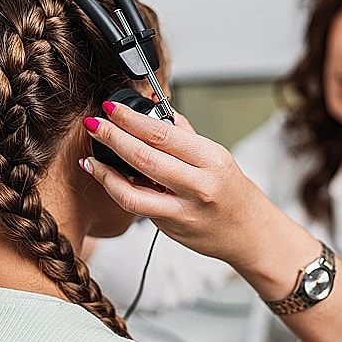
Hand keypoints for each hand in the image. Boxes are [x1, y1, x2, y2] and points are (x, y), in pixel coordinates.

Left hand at [80, 102, 314, 272]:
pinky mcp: (171, 228)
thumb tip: (155, 109)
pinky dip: (115, 189)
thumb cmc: (234, 194)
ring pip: (133, 189)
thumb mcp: (217, 158)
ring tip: (92, 156)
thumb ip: (185, 135)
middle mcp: (199, 184)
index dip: (131, 119)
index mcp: (212, 159)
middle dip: (113, 137)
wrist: (250, 234)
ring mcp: (184, 210)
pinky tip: (104, 177)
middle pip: (144, 157)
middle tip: (94, 124)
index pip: (163, 133)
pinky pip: (136, 207)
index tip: (111, 107)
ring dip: (106, 170)